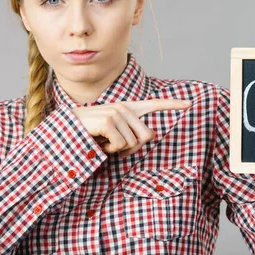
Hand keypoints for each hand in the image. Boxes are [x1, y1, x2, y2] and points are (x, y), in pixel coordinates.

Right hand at [71, 99, 191, 157]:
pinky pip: (121, 145)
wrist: (64, 133)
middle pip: (146, 136)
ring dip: (117, 150)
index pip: (154, 104)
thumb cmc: (89, 137)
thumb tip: (151, 135)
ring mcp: (116, 112)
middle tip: (114, 147)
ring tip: (102, 142)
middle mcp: (124, 107)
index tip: (190, 104)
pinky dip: (110, 150)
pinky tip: (98, 142)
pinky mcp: (108, 120)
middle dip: (133, 148)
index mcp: (127, 109)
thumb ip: (133, 136)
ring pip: (133, 143)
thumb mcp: (114, 138)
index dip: (172, 105)